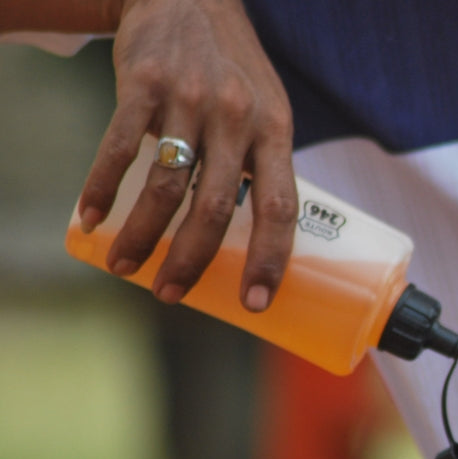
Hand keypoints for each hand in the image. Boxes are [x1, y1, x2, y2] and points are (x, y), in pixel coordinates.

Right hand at [78, 0, 295, 310]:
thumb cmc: (233, 70)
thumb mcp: (267, 111)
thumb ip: (262, 164)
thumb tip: (254, 237)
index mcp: (275, 131)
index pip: (281, 207)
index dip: (270, 258)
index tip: (257, 301)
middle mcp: (236, 117)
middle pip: (215, 207)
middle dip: (192, 260)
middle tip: (171, 295)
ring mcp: (189, 100)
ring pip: (164, 185)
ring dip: (143, 235)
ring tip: (126, 268)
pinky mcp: (141, 84)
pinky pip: (118, 147)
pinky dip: (101, 188)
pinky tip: (90, 219)